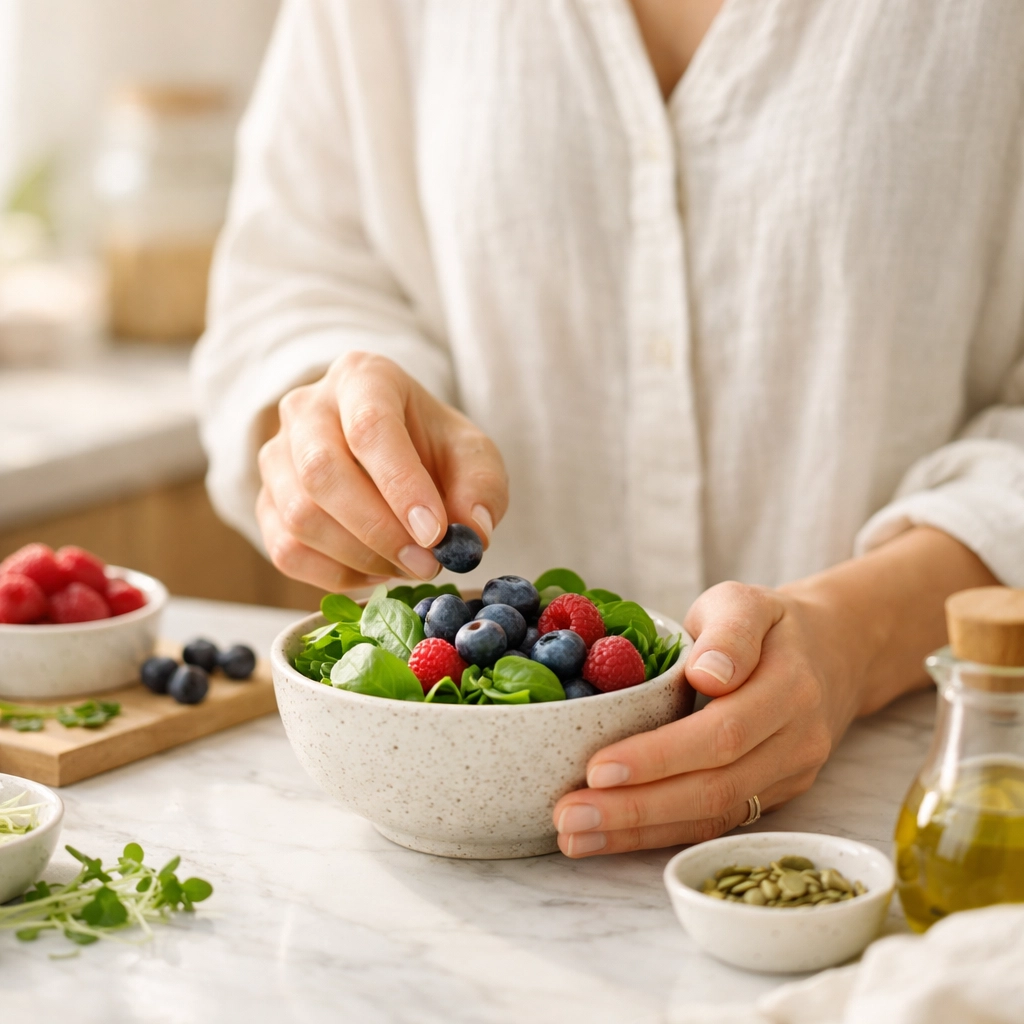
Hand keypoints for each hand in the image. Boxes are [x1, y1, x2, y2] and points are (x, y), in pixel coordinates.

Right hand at [256, 351, 507, 589]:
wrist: (397, 457)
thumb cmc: (434, 449)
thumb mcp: (474, 457)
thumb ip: (481, 489)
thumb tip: (471, 534)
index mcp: (363, 377)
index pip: (370, 427)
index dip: (401, 485)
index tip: (436, 533)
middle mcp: (306, 408)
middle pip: (321, 472)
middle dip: (378, 530)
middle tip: (426, 563)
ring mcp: (276, 455)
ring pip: (300, 517)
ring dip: (361, 557)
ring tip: (409, 566)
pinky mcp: (265, 503)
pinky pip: (287, 551)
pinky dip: (337, 575)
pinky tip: (377, 571)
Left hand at [551, 526, 998, 857]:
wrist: (830, 654)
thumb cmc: (767, 625)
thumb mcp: (746, 602)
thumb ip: (729, 632)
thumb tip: (709, 674)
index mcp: (788, 687)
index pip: (722, 733)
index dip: (660, 757)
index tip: (597, 769)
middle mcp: (796, 741)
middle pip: (714, 788)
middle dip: (636, 808)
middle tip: (568, 816)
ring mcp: (789, 776)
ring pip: (712, 816)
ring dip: (638, 833)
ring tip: (574, 836)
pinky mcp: (773, 798)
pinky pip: (714, 824)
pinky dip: (657, 836)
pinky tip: (607, 839)